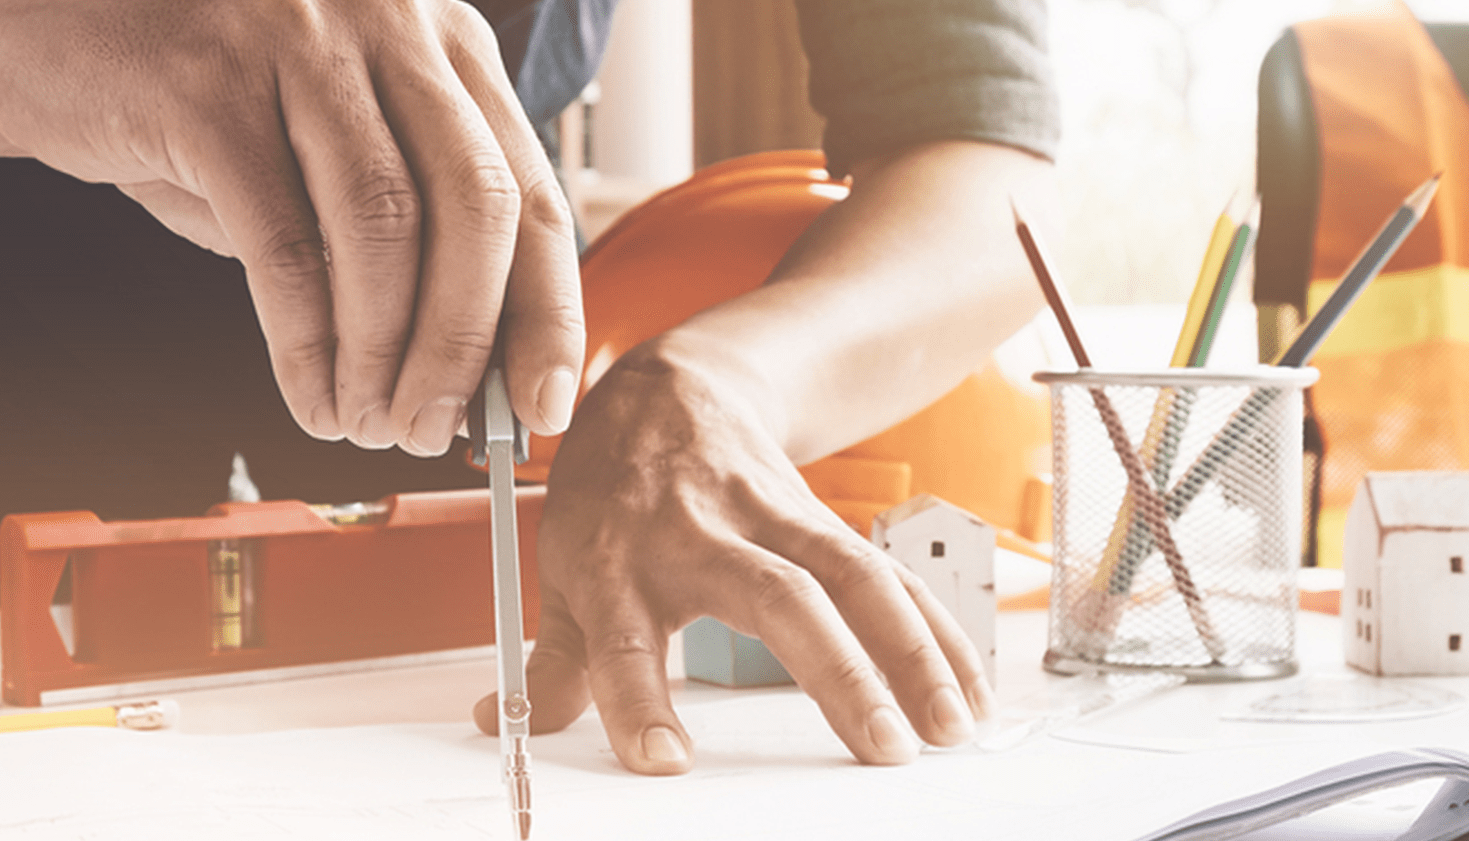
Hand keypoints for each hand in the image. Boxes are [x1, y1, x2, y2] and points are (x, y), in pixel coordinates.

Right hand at [0, 0, 583, 450]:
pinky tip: (309, 397)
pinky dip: (303, 343)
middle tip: (438, 431)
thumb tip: (473, 375)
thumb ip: (408, 237)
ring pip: (384, 227)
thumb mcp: (328, 153)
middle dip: (467, 345)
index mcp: (441, 41)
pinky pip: (281, 244)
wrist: (32, 38)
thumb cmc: (199, 109)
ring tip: (367, 424)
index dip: (548, 311)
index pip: (530, 189)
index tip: (544, 403)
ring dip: (383, 353)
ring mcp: (299, 41)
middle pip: (477, 206)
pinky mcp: (206, 83)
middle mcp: (388, 22)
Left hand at [474, 341, 993, 773]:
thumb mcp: (566, 567)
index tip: (665, 762)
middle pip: (779, 597)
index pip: (624, 640)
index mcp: (618, 562)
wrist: (671, 388)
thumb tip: (501, 723)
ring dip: (913, 651)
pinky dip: (936, 632)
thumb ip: (554, 661)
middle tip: (881, 747)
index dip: (639, 699)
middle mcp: (699, 535)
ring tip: (947, 727)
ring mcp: (771, 519)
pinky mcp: (823, 518)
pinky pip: (890, 573)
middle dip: (837, 671)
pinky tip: (967, 690)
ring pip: (855, 577)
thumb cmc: (615, 491)